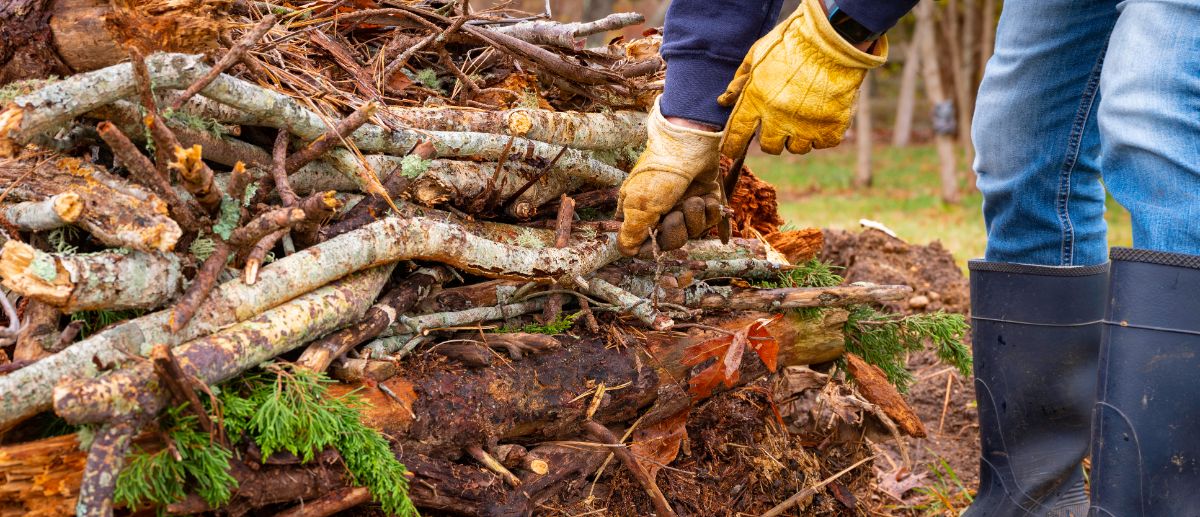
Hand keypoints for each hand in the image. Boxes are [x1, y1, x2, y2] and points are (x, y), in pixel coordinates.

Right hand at [617, 98, 723, 255]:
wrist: (689, 145)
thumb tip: (626, 252)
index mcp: (640, 213)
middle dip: (676, 231)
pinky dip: (710, 211)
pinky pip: (710, 220)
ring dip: (694, 218)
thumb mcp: (639, 205)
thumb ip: (632, 233)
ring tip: (693, 199)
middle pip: (671, 243)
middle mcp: (662, 211)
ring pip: (693, 233)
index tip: (656, 236)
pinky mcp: (704, 199)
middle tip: (676, 214)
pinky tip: (706, 197)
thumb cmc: (660, 174)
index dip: (652, 245)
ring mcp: (684, 205)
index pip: (644, 244)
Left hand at [718, 0, 886, 156]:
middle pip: (769, 146)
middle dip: (771, 137)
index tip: (731, 151)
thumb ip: (740, 80)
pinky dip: (820, 134)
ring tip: (801, 118)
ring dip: (796, 137)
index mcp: (756, 100)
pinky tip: (820, 118)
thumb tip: (724, 101)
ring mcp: (807, 125)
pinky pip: (822, 143)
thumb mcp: (759, 53)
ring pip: (797, 148)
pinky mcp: (832, 126)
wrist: (835, 36)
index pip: (737, 134)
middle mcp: (779, 118)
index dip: (732, 145)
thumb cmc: (793, 41)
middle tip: (778, 123)